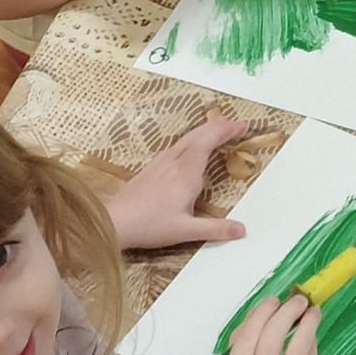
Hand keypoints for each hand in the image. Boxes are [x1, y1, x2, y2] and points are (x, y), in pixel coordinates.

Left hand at [108, 116, 249, 251]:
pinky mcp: (150, 169)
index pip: (207, 143)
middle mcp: (173, 164)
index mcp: (186, 174)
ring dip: (202, 131)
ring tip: (215, 129)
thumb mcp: (186, 231)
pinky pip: (174, 147)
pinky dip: (189, 140)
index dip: (224, 131)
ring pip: (184, 139)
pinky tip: (187, 147)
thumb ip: (216, 229)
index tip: (241, 125)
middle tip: (234, 123)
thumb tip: (242, 230)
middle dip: (217, 126)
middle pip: (196, 136)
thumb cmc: (150, 226)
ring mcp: (159, 164)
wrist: (113, 223)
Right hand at [221, 292, 321, 354]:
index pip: (250, 332)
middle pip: (274, 332)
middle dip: (288, 309)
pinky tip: (312, 335)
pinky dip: (312, 343)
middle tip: (298, 299)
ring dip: (307, 320)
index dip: (264, 311)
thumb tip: (266, 312)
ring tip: (312, 311)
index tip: (274, 300)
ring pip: (299, 341)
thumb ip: (246, 348)